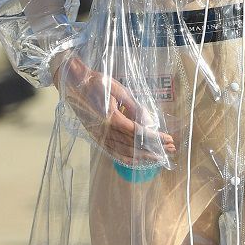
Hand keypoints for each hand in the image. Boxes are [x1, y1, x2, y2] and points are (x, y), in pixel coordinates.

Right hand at [56, 53, 176, 161]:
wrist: (74, 83)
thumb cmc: (97, 83)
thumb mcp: (120, 90)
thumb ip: (135, 108)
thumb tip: (149, 123)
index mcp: (111, 119)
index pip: (138, 132)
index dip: (155, 138)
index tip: (168, 139)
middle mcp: (105, 131)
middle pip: (133, 145)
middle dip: (153, 149)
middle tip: (170, 149)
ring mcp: (99, 136)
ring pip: (124, 152)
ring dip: (143, 157)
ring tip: (158, 157)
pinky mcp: (96, 138)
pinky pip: (113, 153)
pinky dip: (126, 159)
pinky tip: (138, 161)